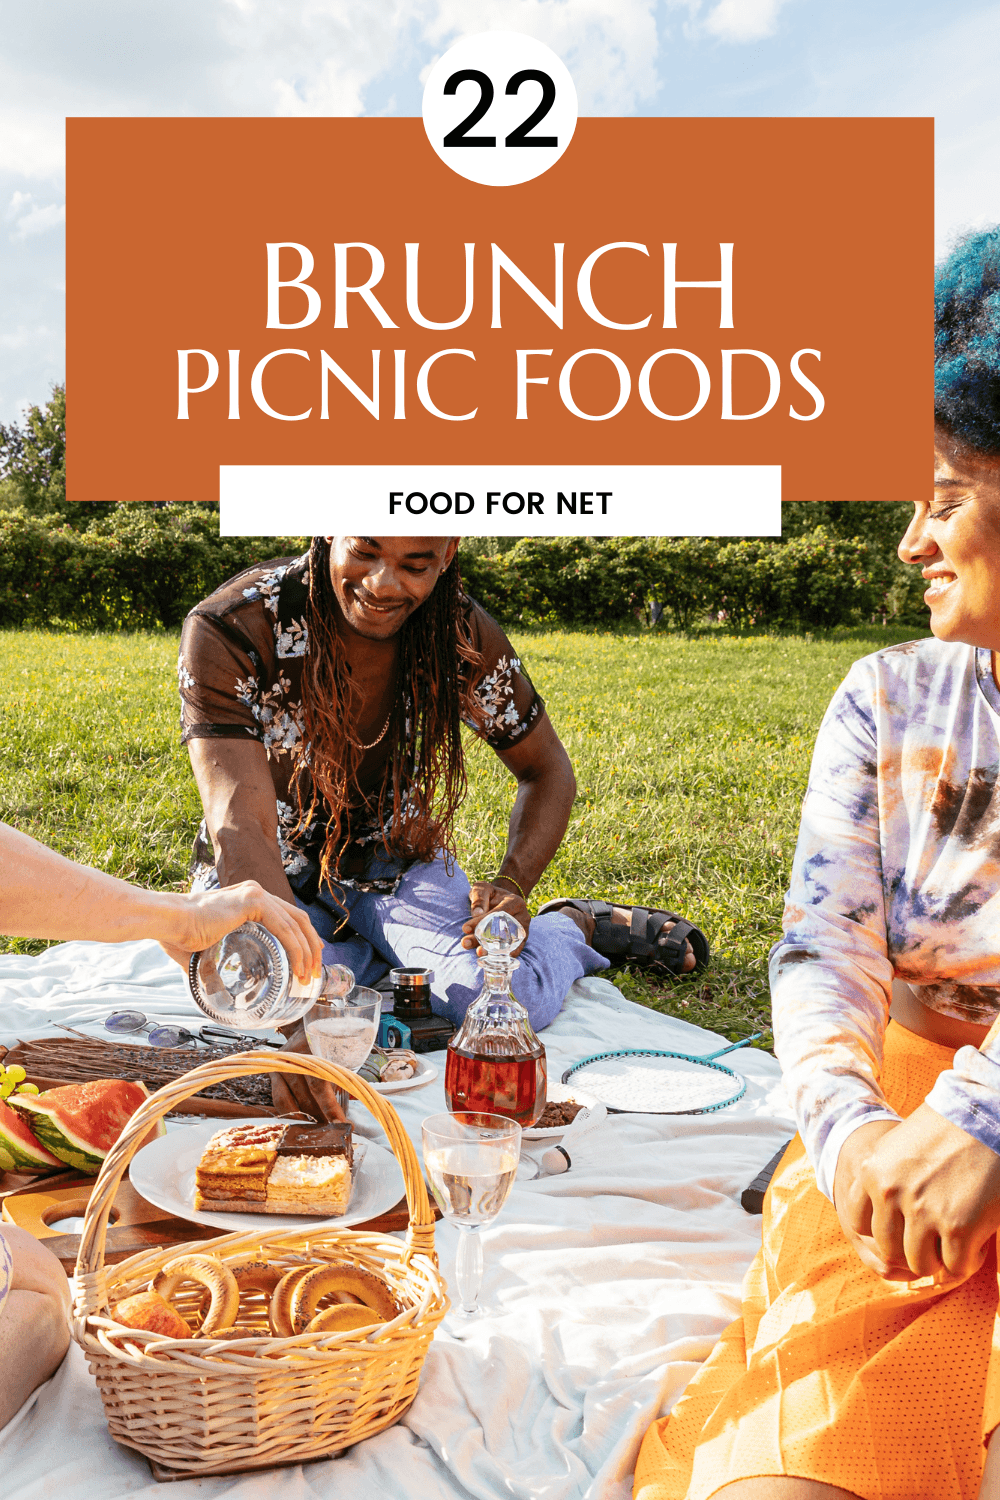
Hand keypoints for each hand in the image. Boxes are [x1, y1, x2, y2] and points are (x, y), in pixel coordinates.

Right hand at [159, 880, 322, 984]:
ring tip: (308, 976)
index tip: (310, 959)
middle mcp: (256, 893)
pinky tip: (299, 966)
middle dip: (312, 947)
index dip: (303, 938)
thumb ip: (214, 968)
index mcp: (248, 900)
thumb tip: (215, 992)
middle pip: (298, 919)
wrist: (167, 923)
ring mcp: (256, 894)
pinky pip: (285, 928)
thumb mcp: (206, 952)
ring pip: (297, 924)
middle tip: (315, 972)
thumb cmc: (179, 936)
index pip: (287, 917)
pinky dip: (296, 949)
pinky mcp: (253, 900)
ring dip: (308, 952)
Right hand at [268, 1023, 347, 1123]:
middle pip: (308, 1098)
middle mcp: (295, 1060)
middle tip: (335, 1129)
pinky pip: (280, 1101)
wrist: (304, 1026)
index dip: (331, 1108)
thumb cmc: (326, 1042)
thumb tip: (355, 1101)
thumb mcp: (338, 1053)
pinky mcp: (274, 1073)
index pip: (320, 1086)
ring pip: (294, 1103)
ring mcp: (283, 1067)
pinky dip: (292, 1114)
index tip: (343, 1123)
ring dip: (310, 1119)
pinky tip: (303, 1123)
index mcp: (314, 1051)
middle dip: (323, 1118)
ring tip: (322, 1128)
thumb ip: (343, 1074)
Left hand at [461, 881, 529, 953]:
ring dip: (493, 950)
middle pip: (504, 930)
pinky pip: (513, 950)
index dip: (481, 922)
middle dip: (484, 939)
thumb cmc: (490, 894)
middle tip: (466, 943)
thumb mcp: (482, 889)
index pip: (498, 913)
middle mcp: (522, 917)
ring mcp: (523, 930)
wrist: (502, 900)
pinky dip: (502, 956)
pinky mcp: (520, 940)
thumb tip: (477, 913)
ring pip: (509, 943)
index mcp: (515, 902)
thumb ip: (479, 897)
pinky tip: (489, 961)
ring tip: (478, 954)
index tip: (465, 929)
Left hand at [833, 1104, 999, 1282]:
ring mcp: (923, 1212)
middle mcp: (891, 1194)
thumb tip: (872, 1226)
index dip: (885, 1230)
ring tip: (956, 1240)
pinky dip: (968, 1260)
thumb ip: (881, 1182)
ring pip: (921, 1264)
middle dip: (913, 1250)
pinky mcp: (958, 1226)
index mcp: (873, 1173)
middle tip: (935, 1240)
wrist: (984, 1116)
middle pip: (890, 1250)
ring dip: (940, 1259)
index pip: (860, 1225)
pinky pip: (956, 1266)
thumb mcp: (894, 1150)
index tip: (905, 1227)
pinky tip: (977, 1239)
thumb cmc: (944, 1132)